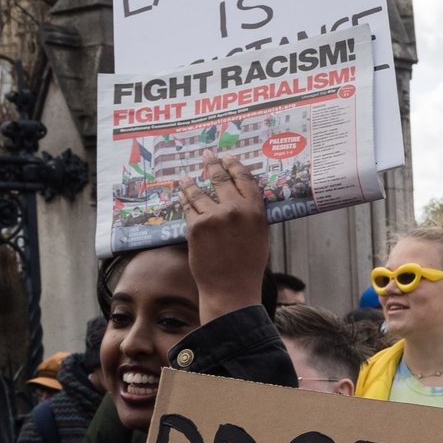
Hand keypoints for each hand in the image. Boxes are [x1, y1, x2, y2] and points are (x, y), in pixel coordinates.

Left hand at [181, 151, 268, 323]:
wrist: (231, 288)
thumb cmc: (248, 265)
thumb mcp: (260, 235)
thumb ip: (252, 214)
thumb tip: (240, 197)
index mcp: (255, 210)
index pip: (244, 178)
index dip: (234, 164)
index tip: (228, 157)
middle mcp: (235, 209)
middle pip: (220, 177)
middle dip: (212, 163)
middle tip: (207, 155)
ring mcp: (214, 216)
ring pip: (199, 191)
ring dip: (191, 182)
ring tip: (185, 177)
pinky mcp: (196, 226)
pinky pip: (188, 208)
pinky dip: (184, 201)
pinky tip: (182, 196)